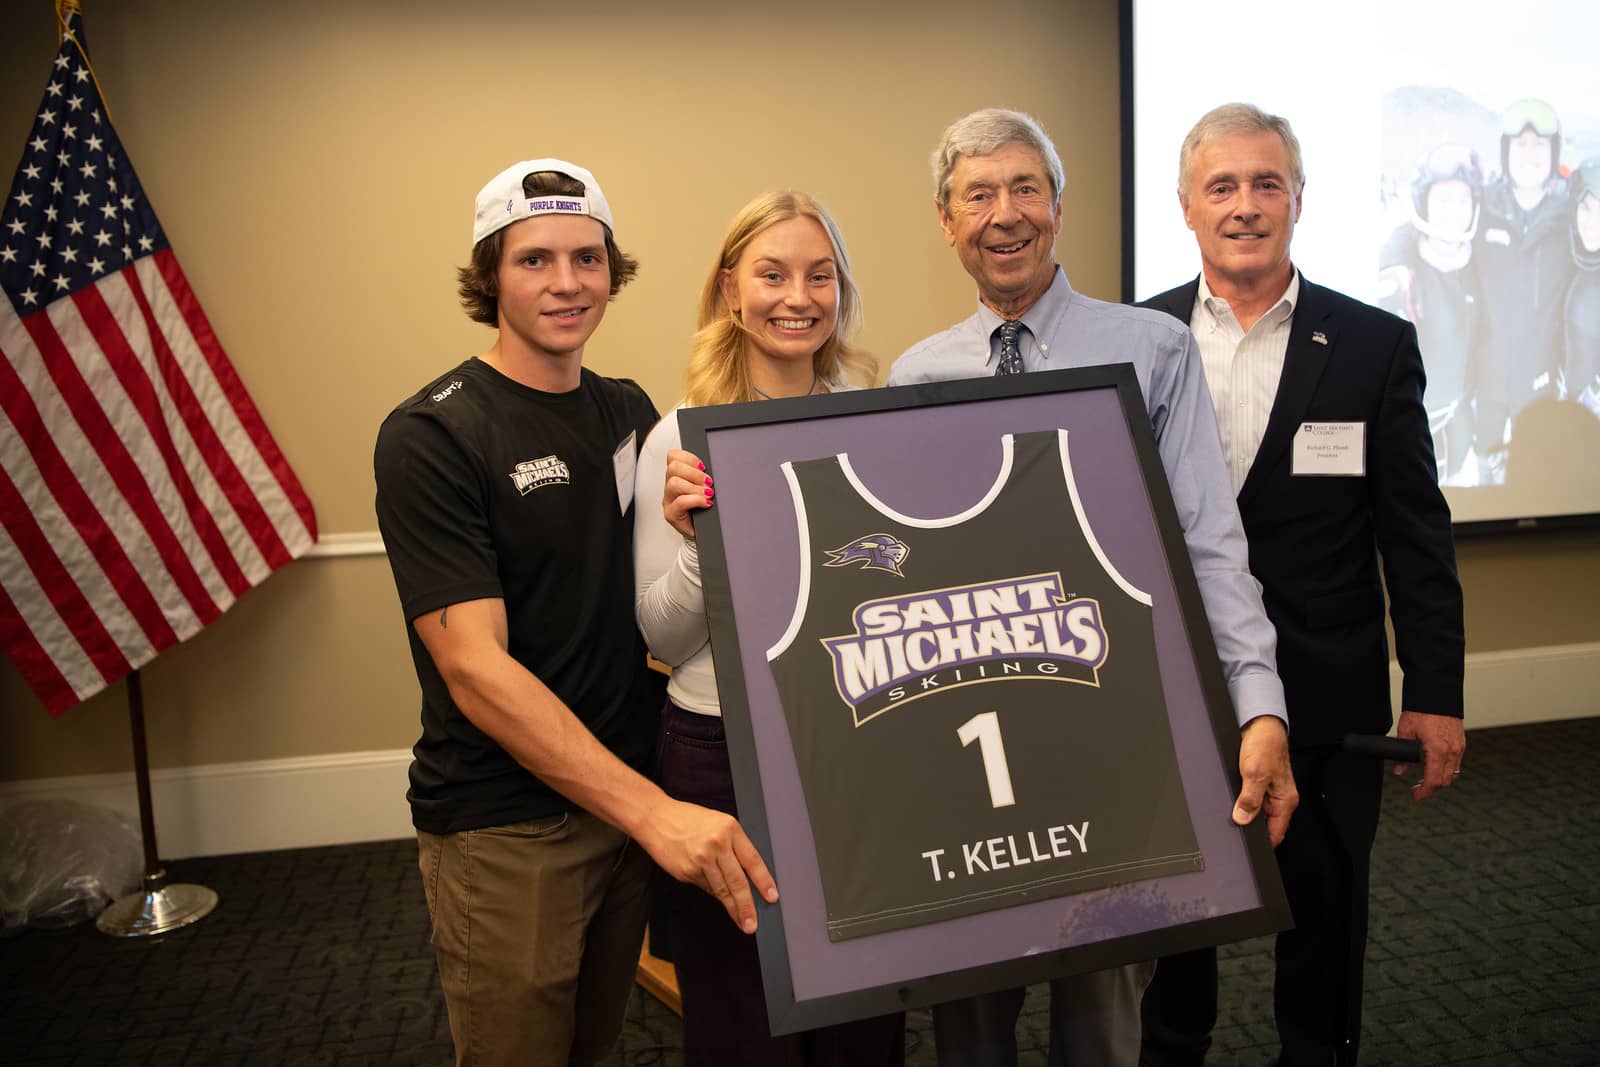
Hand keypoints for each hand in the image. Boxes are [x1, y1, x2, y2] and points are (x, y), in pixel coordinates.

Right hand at [646, 799, 778, 932]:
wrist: (656, 818)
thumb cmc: (689, 819)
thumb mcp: (718, 823)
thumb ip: (733, 846)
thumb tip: (746, 877)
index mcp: (730, 829)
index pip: (752, 860)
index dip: (764, 881)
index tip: (772, 897)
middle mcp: (716, 844)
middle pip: (737, 882)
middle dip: (746, 906)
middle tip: (753, 924)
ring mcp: (700, 860)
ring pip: (721, 889)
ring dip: (731, 908)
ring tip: (741, 921)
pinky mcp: (686, 872)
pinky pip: (705, 887)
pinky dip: (713, 893)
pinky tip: (718, 896)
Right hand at [663, 448, 712, 538]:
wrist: (705, 533)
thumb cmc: (706, 510)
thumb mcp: (706, 488)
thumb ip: (706, 476)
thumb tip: (717, 467)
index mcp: (677, 476)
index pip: (673, 456)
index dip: (689, 458)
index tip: (704, 466)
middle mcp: (670, 487)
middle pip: (673, 468)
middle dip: (694, 473)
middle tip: (708, 482)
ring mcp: (669, 501)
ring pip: (674, 483)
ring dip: (695, 487)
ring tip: (708, 494)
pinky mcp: (671, 514)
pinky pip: (680, 502)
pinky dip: (696, 500)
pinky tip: (706, 503)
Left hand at [1234, 715, 1297, 845]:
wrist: (1260, 725)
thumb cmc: (1265, 744)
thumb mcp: (1255, 774)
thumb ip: (1250, 799)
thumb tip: (1242, 819)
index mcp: (1285, 800)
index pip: (1276, 833)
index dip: (1262, 841)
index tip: (1247, 843)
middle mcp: (1279, 798)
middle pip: (1265, 824)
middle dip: (1249, 824)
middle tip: (1234, 822)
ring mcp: (1269, 791)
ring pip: (1255, 811)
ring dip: (1244, 810)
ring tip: (1234, 804)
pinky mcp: (1259, 783)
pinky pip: (1250, 799)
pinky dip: (1241, 799)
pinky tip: (1233, 793)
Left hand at [1394, 709, 1465, 803]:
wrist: (1436, 693)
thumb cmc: (1422, 710)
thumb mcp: (1406, 732)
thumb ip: (1403, 755)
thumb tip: (1400, 771)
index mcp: (1438, 750)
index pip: (1434, 781)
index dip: (1424, 792)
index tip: (1416, 796)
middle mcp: (1452, 751)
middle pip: (1445, 781)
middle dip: (1431, 788)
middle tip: (1416, 789)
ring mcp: (1459, 747)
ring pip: (1452, 773)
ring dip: (1439, 779)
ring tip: (1423, 779)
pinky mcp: (1461, 742)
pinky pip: (1456, 762)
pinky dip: (1446, 768)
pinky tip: (1434, 765)